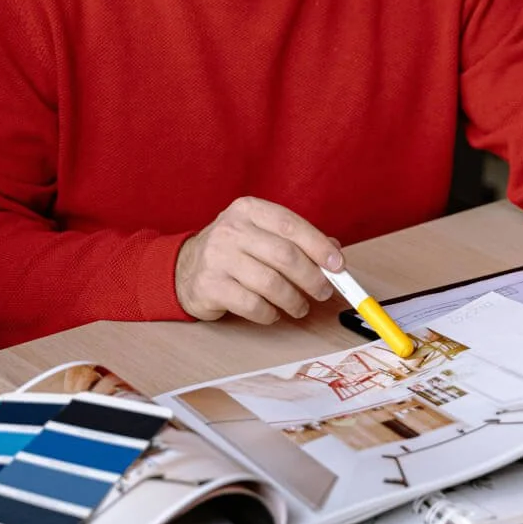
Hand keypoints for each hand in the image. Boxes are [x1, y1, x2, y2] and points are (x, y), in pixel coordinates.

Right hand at [176, 196, 337, 324]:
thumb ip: (296, 240)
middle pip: (285, 255)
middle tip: (324, 291)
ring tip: (300, 307)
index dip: (319, 246)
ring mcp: (217, 257)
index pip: (291, 225)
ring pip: (271, 283)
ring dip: (294, 300)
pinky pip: (252, 305)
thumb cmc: (233, 251)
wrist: (184, 268)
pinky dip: (270, 313)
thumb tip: (334, 253)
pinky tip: (272, 312)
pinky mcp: (210, 286)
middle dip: (312, 278)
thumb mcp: (260, 234)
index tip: (338, 265)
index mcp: (248, 210)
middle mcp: (231, 229)